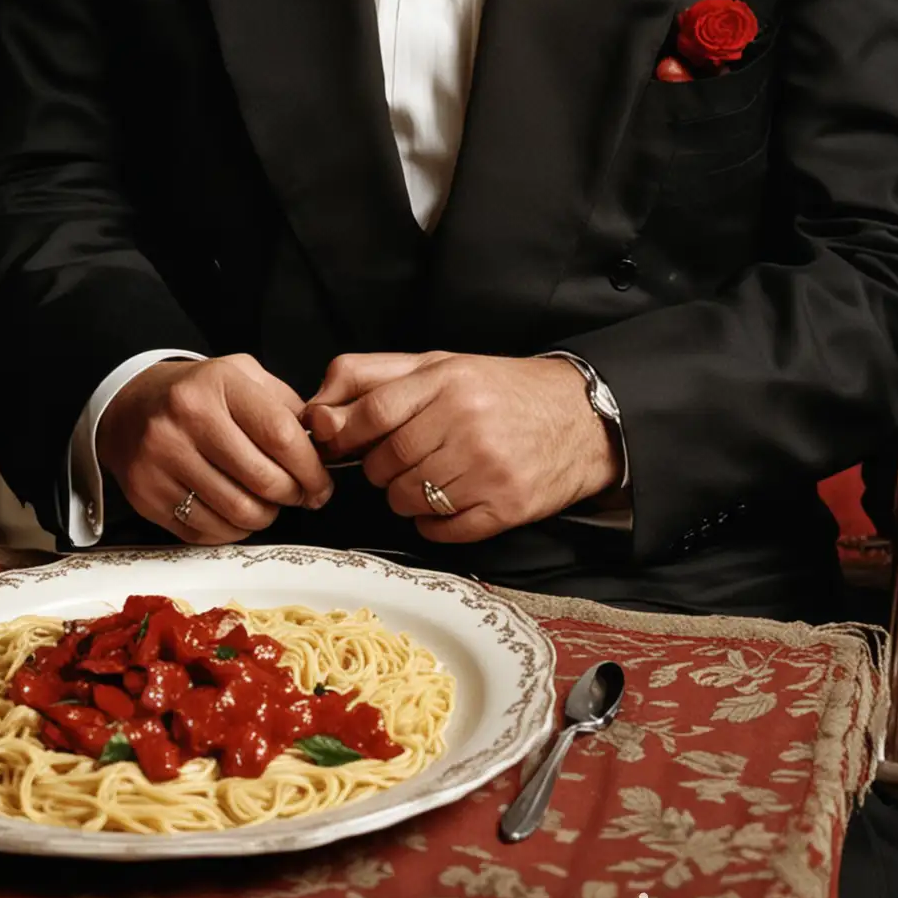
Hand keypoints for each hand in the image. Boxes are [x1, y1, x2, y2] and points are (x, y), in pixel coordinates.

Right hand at [97, 353, 332, 544]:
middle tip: (300, 496)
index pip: (280, 435)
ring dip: (265, 516)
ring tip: (268, 504)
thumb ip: (285, 405)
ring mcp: (162, 459)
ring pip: (237, 512)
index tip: (321, 483)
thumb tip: (321, 448)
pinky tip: (236, 512)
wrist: (130, 406)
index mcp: (219, 384)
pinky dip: (232, 530)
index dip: (311, 468)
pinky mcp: (147, 494)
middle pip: (262, 479)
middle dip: (293, 495)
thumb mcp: (242, 376)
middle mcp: (186, 419)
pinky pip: (206, 531)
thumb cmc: (197, 393)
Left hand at [302, 351, 619, 541]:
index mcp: (448, 380)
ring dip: (407, 497)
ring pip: (409, 501)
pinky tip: (452, 501)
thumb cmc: (500, 391)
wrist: (580, 419)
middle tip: (403, 458)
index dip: (349, 435)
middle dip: (382, 468)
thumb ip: (372, 379)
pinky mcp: (506, 507)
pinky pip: (441, 531)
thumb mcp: (440, 365)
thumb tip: (316, 412)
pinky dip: (434, 524)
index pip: (374, 414)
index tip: (346, 444)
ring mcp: (488, 468)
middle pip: (386, 464)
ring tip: (432, 477)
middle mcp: (467, 422)